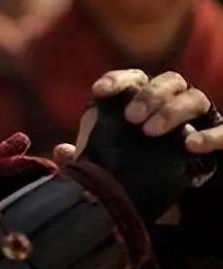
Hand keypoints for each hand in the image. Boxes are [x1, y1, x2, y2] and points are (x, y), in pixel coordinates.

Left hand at [55, 70, 222, 220]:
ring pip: (194, 97)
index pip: (132, 78)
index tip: (98, 92)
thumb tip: (62, 151)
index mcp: (142, 97)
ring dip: (173, 110)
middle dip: (149, 95)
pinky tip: (190, 145)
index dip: (116, 80)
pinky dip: (210, 136)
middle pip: (168, 80)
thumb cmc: (127, 164)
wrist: (159, 190)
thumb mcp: (103, 160)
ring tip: (151, 131)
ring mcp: (199, 118)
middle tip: (130, 117)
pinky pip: (222, 130)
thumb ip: (83, 154)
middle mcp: (173, 100)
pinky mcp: (217, 137)